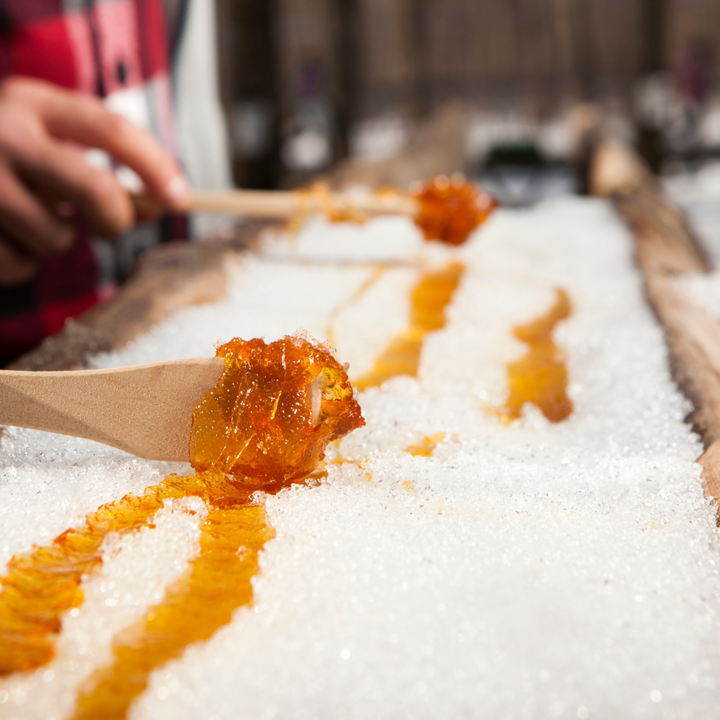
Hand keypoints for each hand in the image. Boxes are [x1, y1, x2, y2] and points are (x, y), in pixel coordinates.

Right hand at [0, 77, 187, 285]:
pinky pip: (20, 266)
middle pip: (96, 191)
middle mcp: (2, 135)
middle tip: (110, 224)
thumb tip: (158, 205)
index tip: (181, 198)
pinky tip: (0, 234)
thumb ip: (94, 161)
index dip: (155, 166)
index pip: (111, 129)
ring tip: (25, 216)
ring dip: (54, 239)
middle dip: (115, 219)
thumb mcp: (39, 134)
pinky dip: (20, 261)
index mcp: (30, 102)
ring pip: (58, 238)